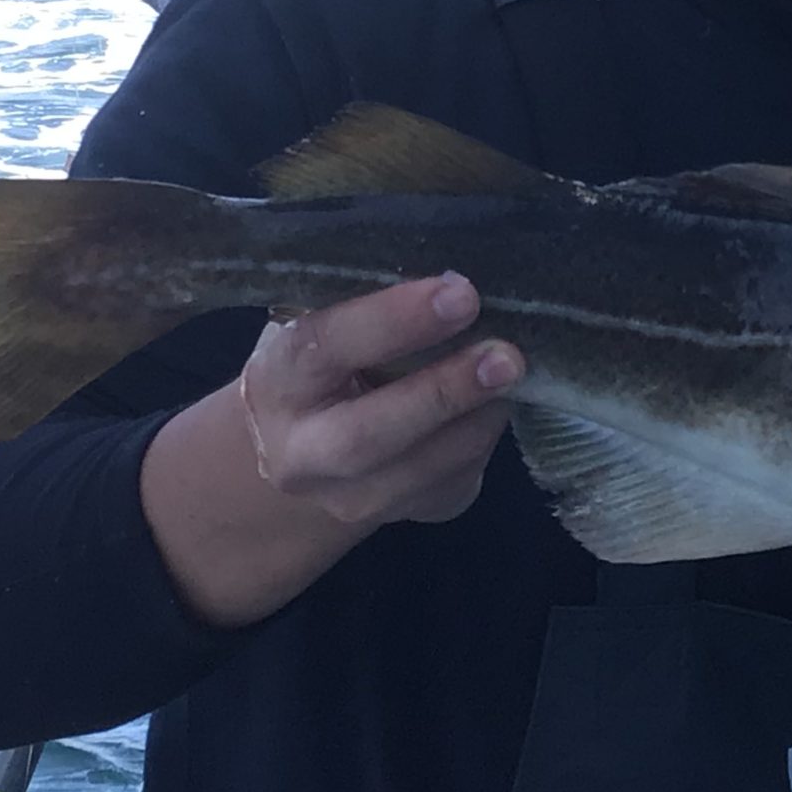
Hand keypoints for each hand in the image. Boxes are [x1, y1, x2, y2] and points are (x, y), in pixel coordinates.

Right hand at [141, 273, 522, 627]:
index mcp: (277, 381)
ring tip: (515, 371)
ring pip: (423, 471)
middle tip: (506, 356)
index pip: (324, 347)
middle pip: (367, 437)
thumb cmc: (328, 354)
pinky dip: (484, 438)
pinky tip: (496, 402)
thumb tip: (458, 274)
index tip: (460, 293)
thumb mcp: (326, 317)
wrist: (302, 440)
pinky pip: (454, 484)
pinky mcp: (403, 516)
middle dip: (443, 393)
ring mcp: (348, 498)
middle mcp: (300, 454)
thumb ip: (371, 299)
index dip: (393, 321)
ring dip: (479, 418)